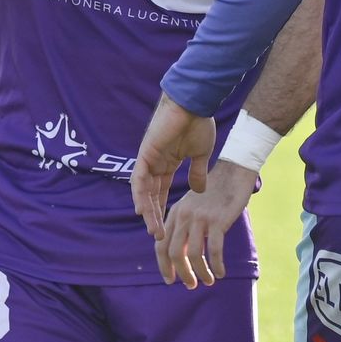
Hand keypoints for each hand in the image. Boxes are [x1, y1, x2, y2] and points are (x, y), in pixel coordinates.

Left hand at [130, 93, 215, 240]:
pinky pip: (139, 178)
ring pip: (144, 190)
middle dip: (154, 215)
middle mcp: (156, 162)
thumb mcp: (201, 154)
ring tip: (154, 231)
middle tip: (159, 236)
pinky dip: (139, 195)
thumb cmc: (199, 124)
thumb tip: (199, 191)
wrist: (195, 105)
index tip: (167, 228)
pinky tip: (141, 211)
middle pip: (151, 194)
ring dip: (148, 211)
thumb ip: (198, 172)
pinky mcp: (146, 152)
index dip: (163, 209)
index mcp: (168, 162)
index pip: (162, 191)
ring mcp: (149, 157)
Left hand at [156, 161, 258, 288]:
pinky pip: (214, 250)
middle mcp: (184, 216)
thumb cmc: (215, 194)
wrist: (233, 173)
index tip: (170, 280)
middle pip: (174, 253)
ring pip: (193, 254)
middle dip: (182, 273)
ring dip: (200, 272)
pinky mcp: (217, 220)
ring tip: (208, 281)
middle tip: (191, 285)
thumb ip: (184, 226)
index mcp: (175, 213)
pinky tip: (221, 272)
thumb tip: (180, 256)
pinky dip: (216, 265)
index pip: (161, 245)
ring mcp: (200, 218)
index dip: (164, 266)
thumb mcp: (193, 207)